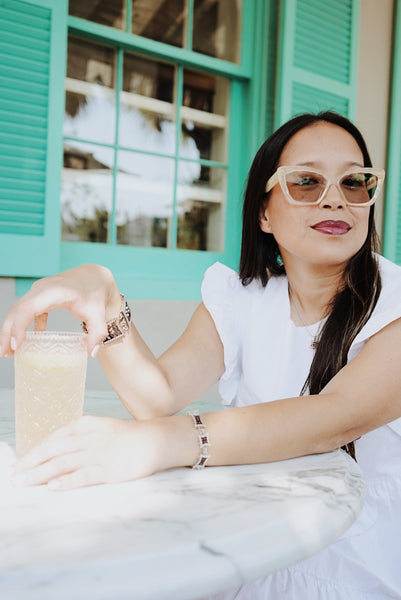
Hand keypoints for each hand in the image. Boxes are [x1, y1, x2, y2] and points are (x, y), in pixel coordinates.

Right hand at [0, 264, 120, 357]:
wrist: (94, 277)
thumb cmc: (94, 294)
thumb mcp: (98, 315)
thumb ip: (97, 334)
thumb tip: (91, 354)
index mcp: (54, 292)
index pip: (29, 308)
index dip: (19, 326)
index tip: (16, 345)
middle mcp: (41, 289)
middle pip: (17, 310)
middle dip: (7, 332)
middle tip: (3, 354)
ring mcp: (38, 291)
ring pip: (17, 310)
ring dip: (10, 330)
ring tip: (8, 352)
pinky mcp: (39, 296)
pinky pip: (25, 311)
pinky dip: (21, 326)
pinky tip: (23, 342)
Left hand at [11, 416, 164, 490]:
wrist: (155, 440)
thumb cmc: (126, 437)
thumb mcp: (99, 429)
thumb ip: (78, 438)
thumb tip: (53, 452)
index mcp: (85, 424)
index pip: (53, 438)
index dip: (34, 451)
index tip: (20, 462)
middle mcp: (89, 437)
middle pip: (53, 450)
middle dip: (31, 463)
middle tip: (15, 475)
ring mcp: (99, 453)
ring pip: (62, 464)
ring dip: (40, 474)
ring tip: (24, 482)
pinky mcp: (109, 469)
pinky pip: (83, 476)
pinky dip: (66, 481)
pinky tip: (52, 486)